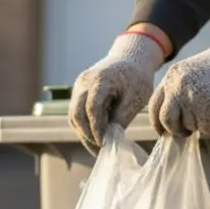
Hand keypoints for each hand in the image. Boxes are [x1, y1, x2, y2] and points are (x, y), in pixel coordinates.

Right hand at [69, 31, 166, 151]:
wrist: (130, 59)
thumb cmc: (137, 78)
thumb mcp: (136, 97)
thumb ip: (122, 117)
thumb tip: (110, 137)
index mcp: (101, 80)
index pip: (92, 109)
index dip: (97, 129)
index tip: (105, 143)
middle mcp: (84, 82)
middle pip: (77, 114)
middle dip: (87, 134)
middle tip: (99, 149)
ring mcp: (78, 87)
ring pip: (73, 116)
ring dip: (83, 133)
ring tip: (96, 146)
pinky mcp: (77, 92)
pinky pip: (75, 113)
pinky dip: (83, 126)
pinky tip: (94, 136)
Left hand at [149, 18, 209, 137]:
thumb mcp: (192, 71)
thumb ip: (178, 89)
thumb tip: (171, 120)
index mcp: (172, 76)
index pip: (154, 105)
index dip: (156, 121)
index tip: (161, 131)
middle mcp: (178, 86)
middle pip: (167, 120)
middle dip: (175, 130)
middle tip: (185, 132)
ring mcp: (192, 96)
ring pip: (188, 125)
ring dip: (199, 125)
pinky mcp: (208, 105)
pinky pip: (205, 128)